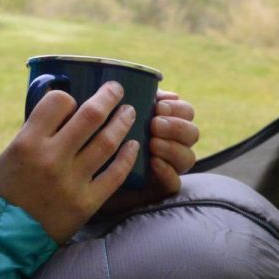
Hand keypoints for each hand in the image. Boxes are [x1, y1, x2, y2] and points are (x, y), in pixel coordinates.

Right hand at [0, 82, 139, 242]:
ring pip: (107, 142)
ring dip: (122, 122)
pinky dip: (127, 157)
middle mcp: (51, 159)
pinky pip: (115, 174)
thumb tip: (64, 109)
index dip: (70, 97)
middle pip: (90, 116)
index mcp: (28, 143)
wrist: (6, 236)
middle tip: (117, 89)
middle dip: (108, 97)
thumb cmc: (8, 191)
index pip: (58, 103)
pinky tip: (133, 145)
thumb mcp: (11, 154)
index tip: (76, 100)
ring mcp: (71, 182)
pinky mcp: (86, 203)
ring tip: (129, 112)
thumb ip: (36, 132)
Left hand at [100, 91, 199, 212]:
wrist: (85, 172)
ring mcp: (170, 166)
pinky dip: (167, 171)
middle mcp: (173, 143)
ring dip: (172, 147)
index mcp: (167, 121)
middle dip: (176, 127)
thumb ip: (129, 99)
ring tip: (152, 144)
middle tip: (155, 125)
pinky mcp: (160, 187)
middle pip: (193, 133)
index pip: (186, 112)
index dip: (177, 108)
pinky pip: (175, 183)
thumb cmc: (98, 137)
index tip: (158, 106)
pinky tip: (154, 163)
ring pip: (188, 157)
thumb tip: (146, 90)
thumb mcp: (112, 113)